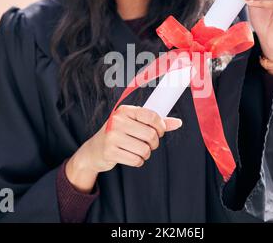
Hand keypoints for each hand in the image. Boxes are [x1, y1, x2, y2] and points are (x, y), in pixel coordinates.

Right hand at [66, 105, 182, 192]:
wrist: (94, 150)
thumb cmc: (118, 135)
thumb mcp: (134, 124)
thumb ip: (155, 123)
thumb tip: (178, 123)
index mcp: (125, 111)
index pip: (152, 116)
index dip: (161, 126)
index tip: (160, 132)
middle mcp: (117, 121)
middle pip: (150, 135)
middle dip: (153, 143)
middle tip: (148, 144)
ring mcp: (112, 136)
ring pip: (144, 149)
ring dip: (146, 154)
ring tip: (138, 151)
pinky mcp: (110, 152)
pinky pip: (136, 160)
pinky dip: (138, 161)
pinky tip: (131, 157)